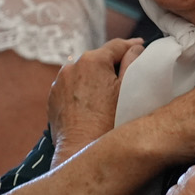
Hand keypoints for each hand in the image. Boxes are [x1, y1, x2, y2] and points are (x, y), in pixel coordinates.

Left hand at [49, 38, 143, 160]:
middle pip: (98, 58)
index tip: (140, 44)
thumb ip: (133, 62)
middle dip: (112, 63)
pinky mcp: (53, 96)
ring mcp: (60, 81)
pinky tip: (92, 101)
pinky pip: (71, 85)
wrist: (81, 150)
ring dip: (95, 75)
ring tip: (107, 89)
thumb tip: (135, 48)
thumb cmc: (110, 122)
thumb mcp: (129, 90)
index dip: (131, 45)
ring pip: (83, 71)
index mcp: (93, 60)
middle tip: (127, 71)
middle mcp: (72, 66)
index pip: (116, 46)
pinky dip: (82, 88)